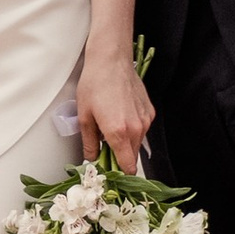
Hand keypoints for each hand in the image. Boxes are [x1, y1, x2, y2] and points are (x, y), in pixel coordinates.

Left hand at [76, 47, 153, 173]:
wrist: (111, 59)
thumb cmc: (95, 84)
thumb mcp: (84, 116)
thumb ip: (89, 143)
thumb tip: (91, 159)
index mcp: (118, 133)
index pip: (127, 167)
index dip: (118, 173)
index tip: (109, 172)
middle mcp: (136, 129)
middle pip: (132, 157)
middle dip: (119, 157)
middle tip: (104, 148)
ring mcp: (145, 120)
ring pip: (137, 143)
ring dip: (126, 142)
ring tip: (110, 127)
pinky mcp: (150, 111)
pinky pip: (142, 129)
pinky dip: (132, 129)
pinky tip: (120, 115)